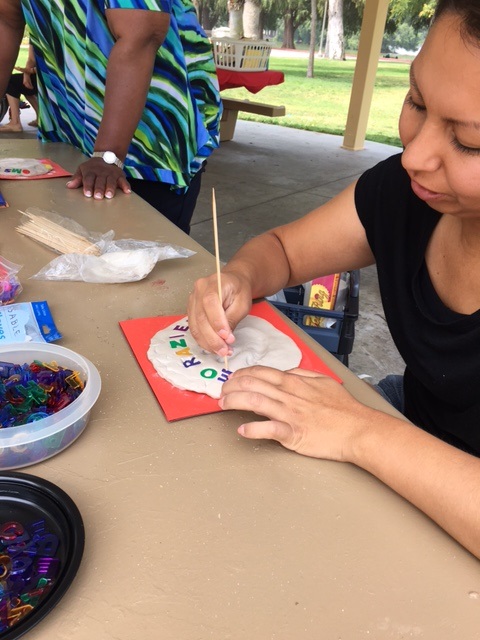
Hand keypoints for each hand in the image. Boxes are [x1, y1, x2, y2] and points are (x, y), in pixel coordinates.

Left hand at [66, 158, 130, 199]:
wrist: (107, 155)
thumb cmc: (92, 168)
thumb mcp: (82, 170)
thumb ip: (77, 178)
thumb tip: (69, 186)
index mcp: (91, 171)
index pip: (88, 178)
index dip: (88, 185)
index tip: (87, 194)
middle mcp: (101, 172)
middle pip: (100, 181)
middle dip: (99, 188)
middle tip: (98, 196)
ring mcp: (111, 174)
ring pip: (111, 181)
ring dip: (110, 188)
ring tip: (109, 195)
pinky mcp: (120, 175)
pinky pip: (123, 180)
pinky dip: (126, 185)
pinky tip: (127, 191)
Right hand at [187, 271, 252, 357]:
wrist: (232, 282)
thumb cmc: (239, 291)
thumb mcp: (242, 303)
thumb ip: (232, 318)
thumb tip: (225, 338)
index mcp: (214, 283)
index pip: (211, 303)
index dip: (217, 322)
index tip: (227, 337)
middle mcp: (199, 289)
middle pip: (201, 317)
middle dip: (213, 338)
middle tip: (225, 351)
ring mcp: (192, 299)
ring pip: (195, 326)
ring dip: (207, 342)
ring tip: (221, 351)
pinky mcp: (191, 310)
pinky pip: (194, 328)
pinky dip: (203, 340)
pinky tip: (214, 347)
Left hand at [219, 366, 377, 460]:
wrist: (359, 430)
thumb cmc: (344, 409)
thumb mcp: (323, 382)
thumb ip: (302, 375)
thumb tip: (286, 372)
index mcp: (295, 382)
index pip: (261, 372)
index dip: (241, 374)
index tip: (232, 379)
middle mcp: (289, 395)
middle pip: (252, 384)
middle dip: (231, 386)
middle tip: (221, 392)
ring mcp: (290, 414)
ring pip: (255, 401)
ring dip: (234, 402)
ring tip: (222, 405)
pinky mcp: (293, 433)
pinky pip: (268, 429)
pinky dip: (252, 429)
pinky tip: (242, 429)